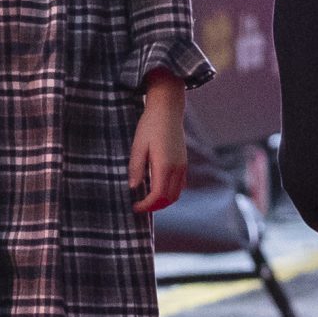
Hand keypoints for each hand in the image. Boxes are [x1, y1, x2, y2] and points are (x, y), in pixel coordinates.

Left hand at [127, 79, 188, 213]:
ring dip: (164, 201)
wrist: (167, 109)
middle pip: (170, 198)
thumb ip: (136, 168)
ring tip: (148, 199)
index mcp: (165, 165)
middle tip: (140, 206)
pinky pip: (180, 185)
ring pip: (177, 193)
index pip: (158, 196)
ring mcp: (183, 165)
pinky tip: (158, 188)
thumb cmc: (150, 125)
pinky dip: (170, 192)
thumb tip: (133, 187)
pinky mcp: (184, 161)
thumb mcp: (138, 145)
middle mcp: (177, 168)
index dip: (146, 206)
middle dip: (155, 207)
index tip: (135, 207)